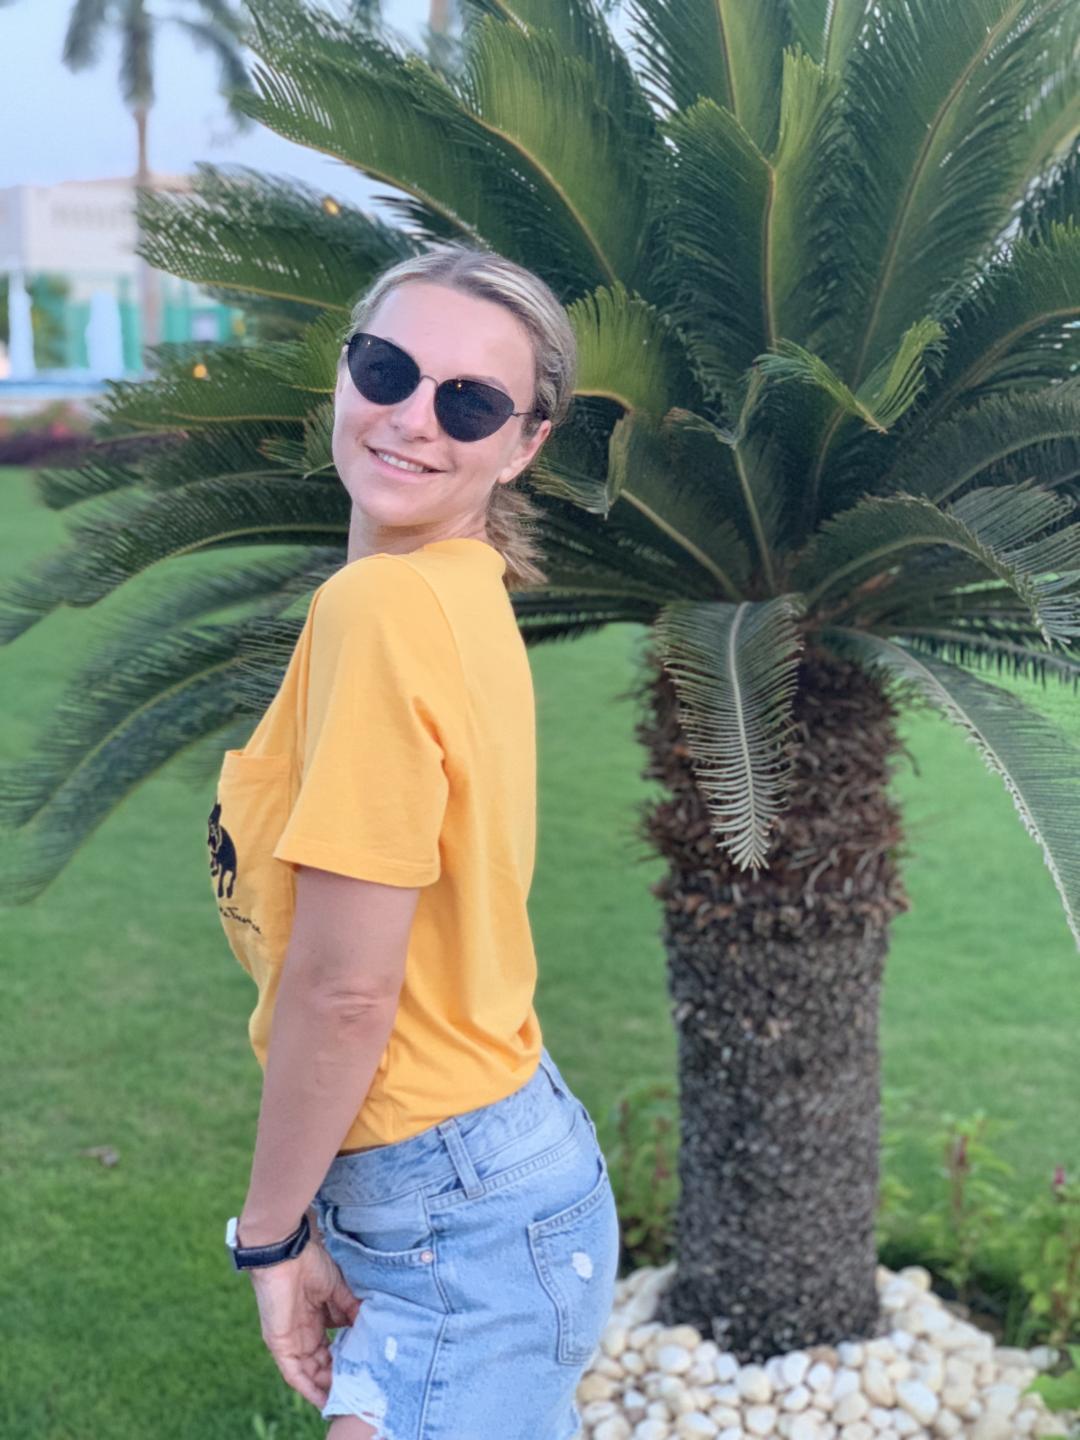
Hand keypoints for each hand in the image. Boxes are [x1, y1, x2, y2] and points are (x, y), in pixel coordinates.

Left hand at [246, 1233, 361, 1409]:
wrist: (286, 1253)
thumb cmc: (311, 1264)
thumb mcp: (338, 1289)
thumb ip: (351, 1309)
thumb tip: (371, 1325)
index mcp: (315, 1319)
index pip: (331, 1348)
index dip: (346, 1360)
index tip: (364, 1369)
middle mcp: (303, 1333)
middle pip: (321, 1363)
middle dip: (338, 1376)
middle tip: (358, 1388)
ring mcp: (291, 1341)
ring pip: (310, 1373)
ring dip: (326, 1386)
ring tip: (345, 1397)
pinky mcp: (280, 1345)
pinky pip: (294, 1374)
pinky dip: (308, 1388)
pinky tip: (322, 1399)